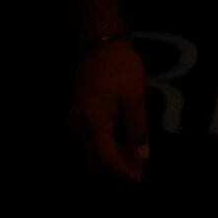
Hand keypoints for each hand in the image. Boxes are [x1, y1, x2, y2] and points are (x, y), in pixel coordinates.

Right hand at [68, 34, 154, 182]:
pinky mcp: (76, 110)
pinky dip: (103, 145)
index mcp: (93, 121)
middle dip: (116, 167)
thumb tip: (142, 156)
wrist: (99, 39)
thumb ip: (137, 128)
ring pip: (90, 149)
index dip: (123, 170)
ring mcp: (75, 117)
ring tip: (133, 158)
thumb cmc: (120, 65)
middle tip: (139, 169)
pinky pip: (87, 137)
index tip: (140, 178)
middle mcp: (79, 123)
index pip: (106, 158)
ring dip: (110, 157)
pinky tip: (120, 142)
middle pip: (95, 158)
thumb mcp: (134, 96)